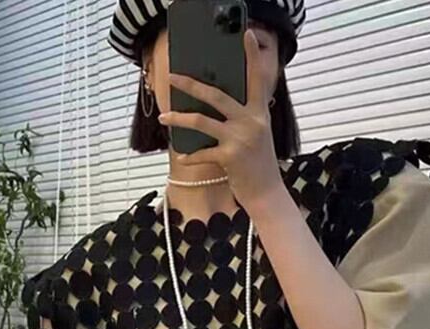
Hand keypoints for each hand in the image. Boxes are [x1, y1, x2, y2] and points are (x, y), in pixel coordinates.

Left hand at [157, 29, 283, 212]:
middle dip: (191, 85)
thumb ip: (241, 118)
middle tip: (173, 76)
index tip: (248, 35)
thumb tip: (213, 105)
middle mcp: (251, 122)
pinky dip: (189, 156)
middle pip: (216, 96)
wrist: (266, 193)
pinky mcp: (229, 157)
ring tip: (163, 117)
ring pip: (202, 121)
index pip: (257, 79)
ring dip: (178, 119)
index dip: (252, 56)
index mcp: (259, 113)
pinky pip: (202, 153)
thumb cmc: (257, 163)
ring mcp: (240, 139)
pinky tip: (182, 157)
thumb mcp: (255, 135)